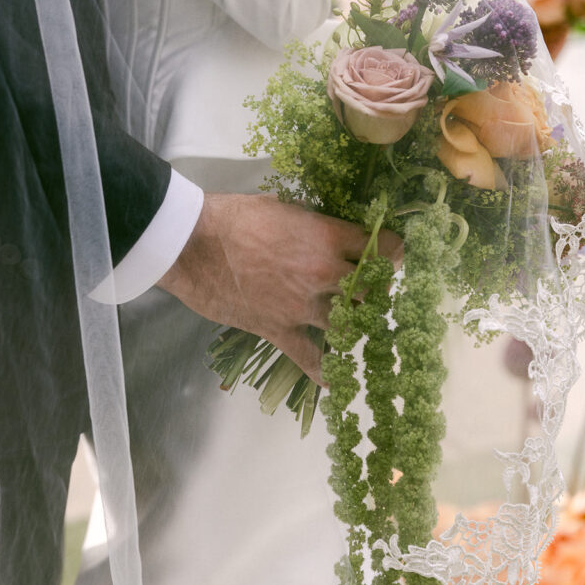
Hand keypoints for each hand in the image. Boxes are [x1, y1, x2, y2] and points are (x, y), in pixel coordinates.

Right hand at [158, 194, 402, 383]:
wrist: (192, 243)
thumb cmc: (235, 215)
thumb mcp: (286, 208)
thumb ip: (316, 225)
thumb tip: (333, 233)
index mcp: (328, 238)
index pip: (385, 250)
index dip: (393, 254)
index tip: (389, 256)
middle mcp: (324, 275)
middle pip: (373, 292)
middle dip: (375, 290)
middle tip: (367, 288)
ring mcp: (302, 307)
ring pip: (350, 326)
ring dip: (353, 323)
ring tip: (350, 319)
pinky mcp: (279, 331)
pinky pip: (312, 360)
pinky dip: (326, 371)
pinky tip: (335, 376)